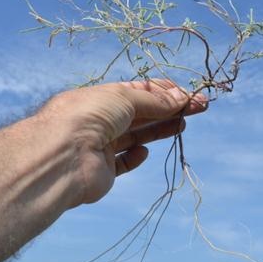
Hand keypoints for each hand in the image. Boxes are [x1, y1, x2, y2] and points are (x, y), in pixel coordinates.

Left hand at [42, 80, 207, 204]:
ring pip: (136, 135)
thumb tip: (181, 98)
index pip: (138, 91)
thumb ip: (155, 101)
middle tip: (199, 107)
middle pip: (142, 112)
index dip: (165, 92)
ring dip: (160, 129)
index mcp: (102, 97)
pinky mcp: (102, 171)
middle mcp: (100, 119)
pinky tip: (143, 151)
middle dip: (170, 108)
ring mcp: (100, 145)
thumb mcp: (125, 97)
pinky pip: (122, 162)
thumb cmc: (89, 116)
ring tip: (184, 123)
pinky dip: (135, 157)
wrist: (63, 157)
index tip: (189, 94)